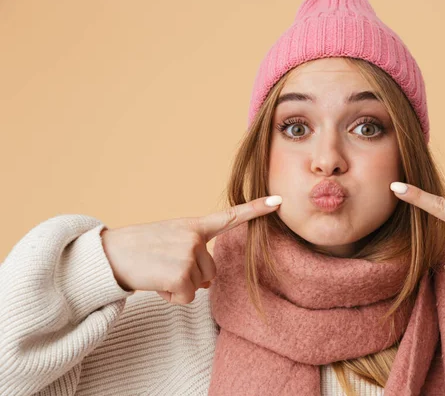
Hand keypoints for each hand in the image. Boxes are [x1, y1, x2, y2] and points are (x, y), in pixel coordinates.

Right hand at [100, 196, 282, 303]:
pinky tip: (157, 283)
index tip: (279, 201)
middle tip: (165, 266)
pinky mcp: (181, 275)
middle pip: (212, 271)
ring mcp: (189, 255)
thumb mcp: (170, 239)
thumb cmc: (140, 248)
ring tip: (159, 272)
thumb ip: (194, 252)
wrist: (109, 255)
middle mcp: (195, 238)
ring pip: (200, 285)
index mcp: (193, 226)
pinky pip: (187, 298)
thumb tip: (206, 283)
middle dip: (191, 276)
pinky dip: (172, 297)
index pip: (230, 216)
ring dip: (180, 287)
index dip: (256, 209)